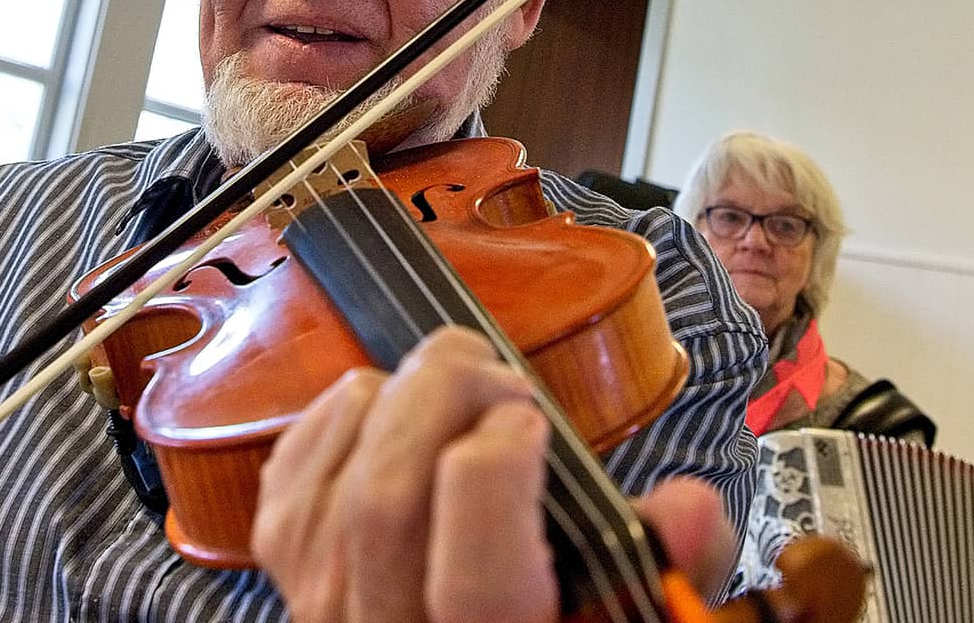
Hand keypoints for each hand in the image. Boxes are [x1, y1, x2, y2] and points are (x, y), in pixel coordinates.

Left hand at [251, 326, 733, 622]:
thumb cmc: (549, 616)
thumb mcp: (622, 611)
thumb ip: (665, 571)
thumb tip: (689, 507)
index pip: (476, 586)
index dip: (498, 478)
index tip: (530, 418)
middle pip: (387, 505)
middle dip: (442, 402)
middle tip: (500, 375)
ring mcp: (324, 606)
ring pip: (338, 479)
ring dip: (395, 399)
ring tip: (456, 385)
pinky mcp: (285, 567)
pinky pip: (295, 469)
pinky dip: (341, 416)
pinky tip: (389, 407)